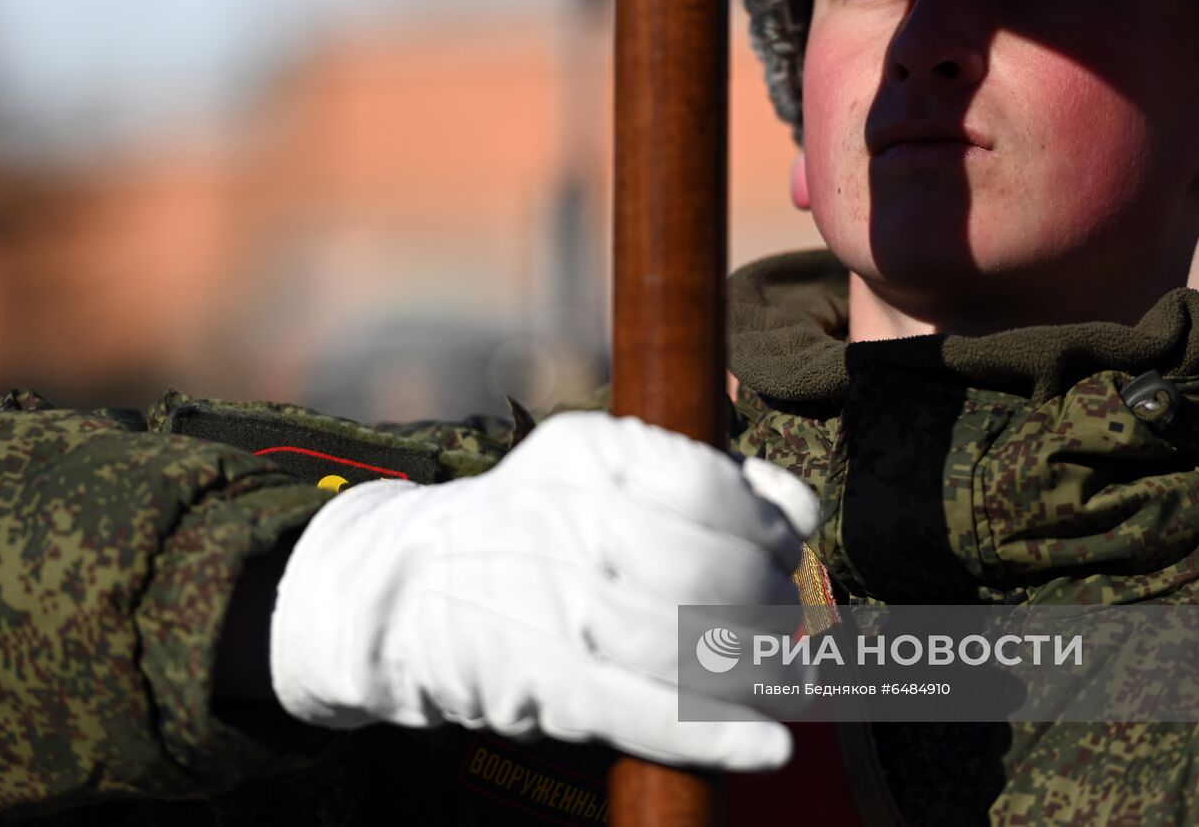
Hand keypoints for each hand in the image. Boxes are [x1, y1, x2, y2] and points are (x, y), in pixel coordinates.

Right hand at [269, 411, 819, 770]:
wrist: (405, 585)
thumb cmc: (532, 526)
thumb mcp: (596, 470)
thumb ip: (696, 477)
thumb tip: (793, 509)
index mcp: (587, 453)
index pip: (710, 489)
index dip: (767, 527)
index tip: (785, 548)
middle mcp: (563, 519)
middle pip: (706, 572)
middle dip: (770, 602)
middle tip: (784, 616)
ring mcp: (547, 601)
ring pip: (683, 646)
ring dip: (758, 671)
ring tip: (790, 679)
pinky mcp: (539, 681)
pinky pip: (641, 712)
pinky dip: (714, 735)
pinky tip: (767, 745)